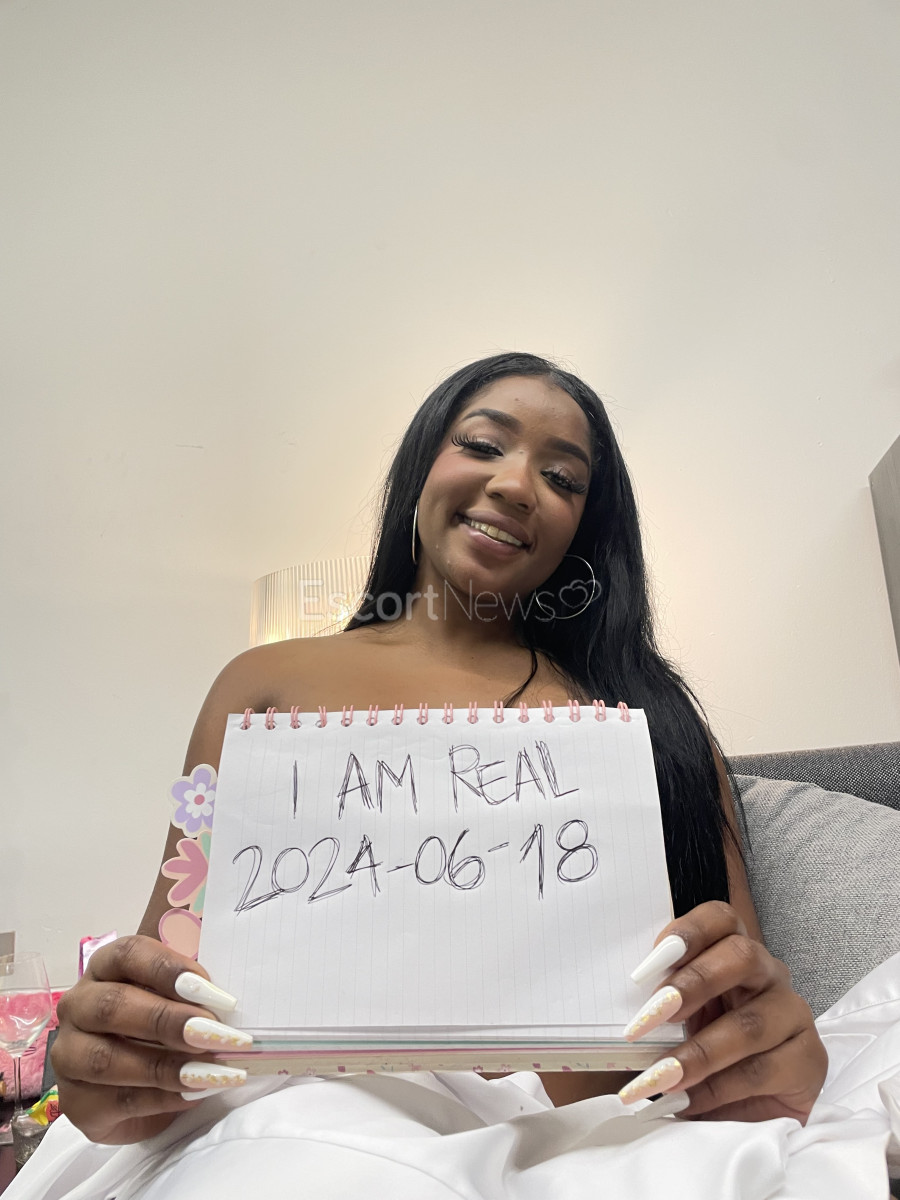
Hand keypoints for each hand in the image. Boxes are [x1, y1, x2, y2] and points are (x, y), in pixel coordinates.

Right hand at [52, 935, 248, 1143]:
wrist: (142, 1089)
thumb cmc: (165, 1028)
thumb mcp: (181, 999)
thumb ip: (197, 989)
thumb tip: (232, 994)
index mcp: (105, 969)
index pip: (128, 954)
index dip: (168, 968)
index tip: (209, 988)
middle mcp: (78, 1007)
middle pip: (113, 1006)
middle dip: (168, 1020)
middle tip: (214, 1032)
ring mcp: (69, 1056)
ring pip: (108, 1059)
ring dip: (167, 1066)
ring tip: (212, 1071)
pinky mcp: (76, 1103)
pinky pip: (118, 1101)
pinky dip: (163, 1098)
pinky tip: (196, 1093)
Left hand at [618, 901, 827, 1122]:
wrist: (743, 1117)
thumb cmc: (696, 1055)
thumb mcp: (670, 1026)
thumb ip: (650, 1008)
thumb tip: (602, 1010)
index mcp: (732, 953)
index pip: (720, 919)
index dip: (687, 932)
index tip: (646, 965)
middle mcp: (767, 974)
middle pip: (740, 956)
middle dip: (690, 985)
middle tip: (646, 1019)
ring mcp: (793, 1014)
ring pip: (750, 1022)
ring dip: (697, 1053)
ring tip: (657, 1077)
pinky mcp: (810, 1059)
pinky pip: (763, 1069)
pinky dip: (718, 1089)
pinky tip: (686, 1102)